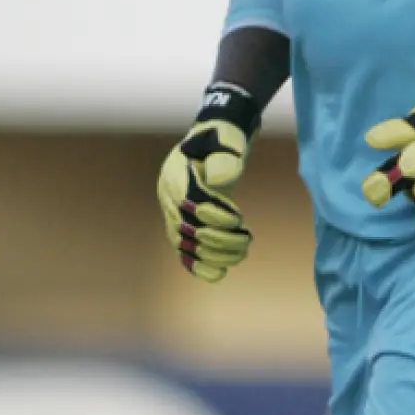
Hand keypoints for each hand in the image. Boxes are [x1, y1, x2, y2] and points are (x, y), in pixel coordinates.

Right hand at [156, 85, 259, 282]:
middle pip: (188, 227)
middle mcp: (168, 195)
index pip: (190, 202)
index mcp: (176, 173)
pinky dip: (200, 265)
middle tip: (246, 241)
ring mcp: (173, 212)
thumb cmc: (223, 140)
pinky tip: (219, 274)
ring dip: (215, 254)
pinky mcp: (181, 225)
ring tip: (241, 253)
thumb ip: (225, 157)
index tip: (238, 219)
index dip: (214, 215)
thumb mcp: (227, 139)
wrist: (215, 144)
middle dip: (219, 239)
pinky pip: (184, 250)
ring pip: (187, 243)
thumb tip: (220, 180)